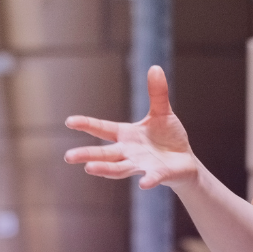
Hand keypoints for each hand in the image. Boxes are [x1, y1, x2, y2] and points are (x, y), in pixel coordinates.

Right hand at [64, 65, 199, 191]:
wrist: (184, 161)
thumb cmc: (168, 137)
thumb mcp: (162, 112)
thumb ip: (157, 93)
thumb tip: (155, 67)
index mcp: (126, 135)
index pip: (103, 129)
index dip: (87, 124)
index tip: (69, 121)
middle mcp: (129, 152)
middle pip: (105, 154)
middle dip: (88, 155)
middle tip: (68, 157)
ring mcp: (141, 165)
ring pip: (119, 168)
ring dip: (105, 169)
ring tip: (89, 169)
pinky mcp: (158, 174)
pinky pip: (152, 177)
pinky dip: (148, 180)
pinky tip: (144, 184)